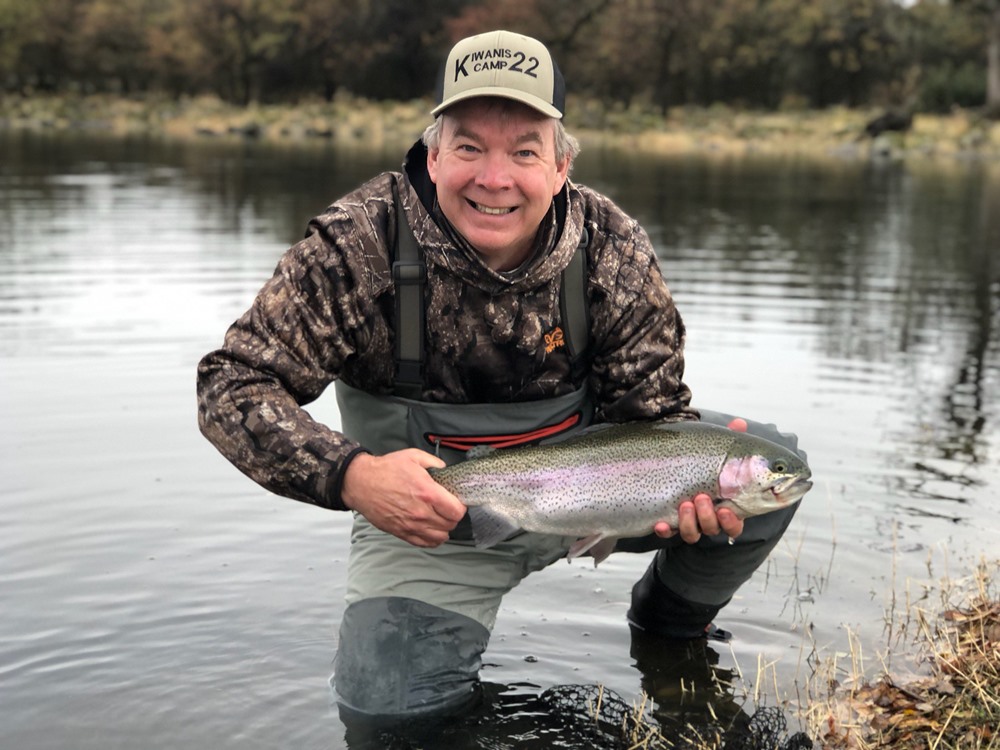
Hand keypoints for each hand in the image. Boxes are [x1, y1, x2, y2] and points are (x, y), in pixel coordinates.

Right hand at [341, 449, 466, 547]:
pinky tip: (432, 530)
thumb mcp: (413, 456)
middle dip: (452, 516)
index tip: (456, 501)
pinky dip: (432, 539)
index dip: (460, 506)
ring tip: (440, 519)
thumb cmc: (386, 469)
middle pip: (450, 524)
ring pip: (440, 537)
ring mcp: (411, 525)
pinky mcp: (401, 532)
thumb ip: (434, 463)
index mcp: (428, 493)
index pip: (457, 511)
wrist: (361, 483)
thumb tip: (445, 470)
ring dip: (444, 528)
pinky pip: (425, 543)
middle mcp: (421, 512)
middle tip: (447, 508)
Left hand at [653, 417, 747, 543]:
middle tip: (701, 497)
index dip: (732, 522)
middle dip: (708, 516)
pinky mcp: (668, 521)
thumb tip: (740, 424)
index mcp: (724, 505)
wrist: (669, 463)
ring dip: (690, 522)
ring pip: (692, 533)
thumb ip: (729, 440)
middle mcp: (707, 517)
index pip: (734, 524)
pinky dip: (665, 530)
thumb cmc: (702, 460)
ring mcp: (688, 521)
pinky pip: (668, 532)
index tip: (726, 509)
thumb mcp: (715, 449)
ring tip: (685, 503)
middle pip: (713, 528)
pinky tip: (660, 524)